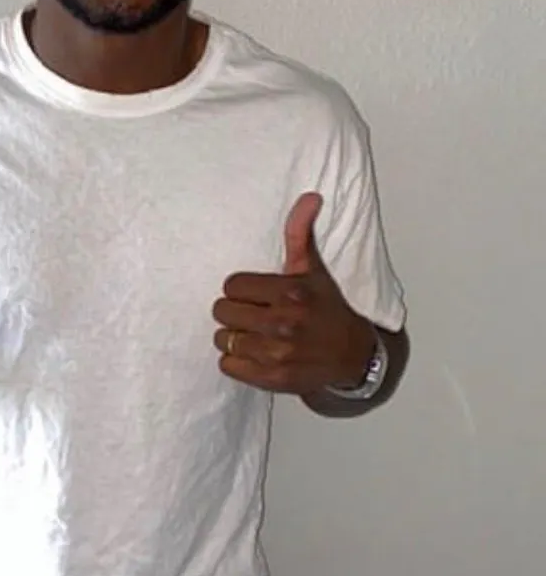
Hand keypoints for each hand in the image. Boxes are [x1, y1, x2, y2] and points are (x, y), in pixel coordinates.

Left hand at [211, 192, 375, 393]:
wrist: (353, 355)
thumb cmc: (326, 308)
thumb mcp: (312, 269)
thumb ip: (300, 233)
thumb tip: (309, 196)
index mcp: (289, 292)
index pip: (232, 285)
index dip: (240, 289)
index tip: (254, 294)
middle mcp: (284, 323)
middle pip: (222, 312)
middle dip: (233, 311)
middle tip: (251, 314)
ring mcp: (278, 353)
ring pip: (223, 339)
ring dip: (232, 337)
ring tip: (253, 334)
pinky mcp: (273, 379)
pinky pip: (228, 366)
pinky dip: (236, 361)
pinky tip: (254, 353)